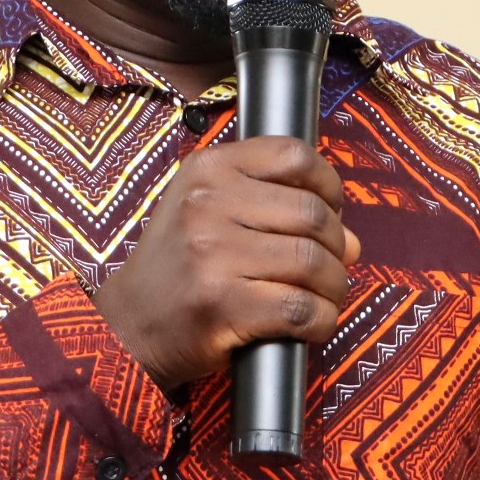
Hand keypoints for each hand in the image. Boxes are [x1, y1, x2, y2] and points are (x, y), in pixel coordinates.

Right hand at [91, 136, 361, 391]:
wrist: (129, 324)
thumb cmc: (179, 267)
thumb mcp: (206, 208)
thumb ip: (272, 207)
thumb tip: (350, 239)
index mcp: (207, 169)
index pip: (293, 155)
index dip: (328, 184)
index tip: (331, 210)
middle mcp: (207, 204)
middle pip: (312, 215)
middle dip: (336, 246)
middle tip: (332, 266)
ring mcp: (212, 255)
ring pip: (312, 263)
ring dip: (333, 287)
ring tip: (324, 296)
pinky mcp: (222, 305)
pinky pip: (300, 309)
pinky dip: (320, 320)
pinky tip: (312, 323)